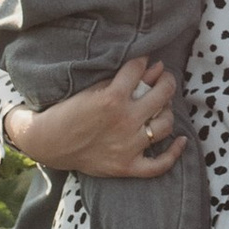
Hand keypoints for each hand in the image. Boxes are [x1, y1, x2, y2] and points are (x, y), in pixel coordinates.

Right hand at [4, 57, 187, 178]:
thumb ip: (121, 78)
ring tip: (162, 106)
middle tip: (163, 78)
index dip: (144, 61)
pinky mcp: (126, 166)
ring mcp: (127, 146)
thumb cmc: (66, 111)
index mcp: (113, 98)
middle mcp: (125, 121)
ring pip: (165, 125)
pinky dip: (173, 153)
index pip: (139, 70)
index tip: (144, 61)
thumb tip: (152, 66)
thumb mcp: (91, 88)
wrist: (47, 142)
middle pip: (162, 95)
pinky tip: (182, 141)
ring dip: (168, 111)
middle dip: (166, 81)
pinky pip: (159, 164)